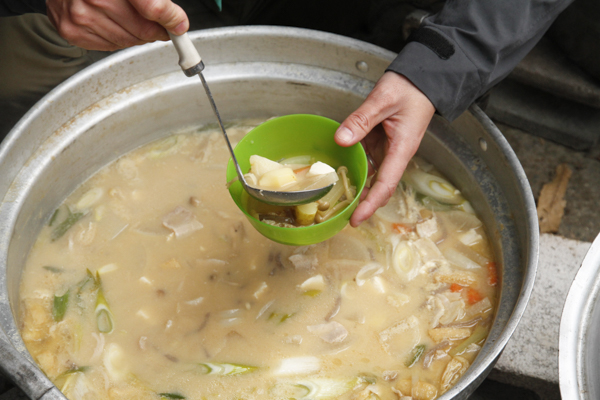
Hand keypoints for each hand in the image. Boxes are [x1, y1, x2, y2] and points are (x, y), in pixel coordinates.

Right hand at [46, 0, 188, 50]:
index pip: (152, 6)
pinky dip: (119, 38)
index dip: (171, 18)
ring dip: (138, 35)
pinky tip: (114, 24)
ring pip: (129, 41)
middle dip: (157, 30)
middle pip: (144, 30)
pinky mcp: (73, 32)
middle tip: (161, 25)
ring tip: (133, 20)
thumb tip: (177, 21)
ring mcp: (81, 16)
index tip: (179, 25)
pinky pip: (111, 46)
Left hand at [335, 71, 435, 226]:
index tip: (356, 219)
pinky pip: (368, 160)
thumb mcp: (382, 100)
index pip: (386, 184)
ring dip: (357, 186)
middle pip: (379, 186)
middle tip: (339, 213)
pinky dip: (355, 167)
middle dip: (362, 202)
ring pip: (373, 175)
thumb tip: (341, 139)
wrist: (423, 78)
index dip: (370, 204)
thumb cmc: (410, 88)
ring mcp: (389, 149)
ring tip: (336, 197)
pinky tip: (340, 170)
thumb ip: (361, 120)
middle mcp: (396, 153)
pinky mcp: (383, 142)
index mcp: (401, 148)